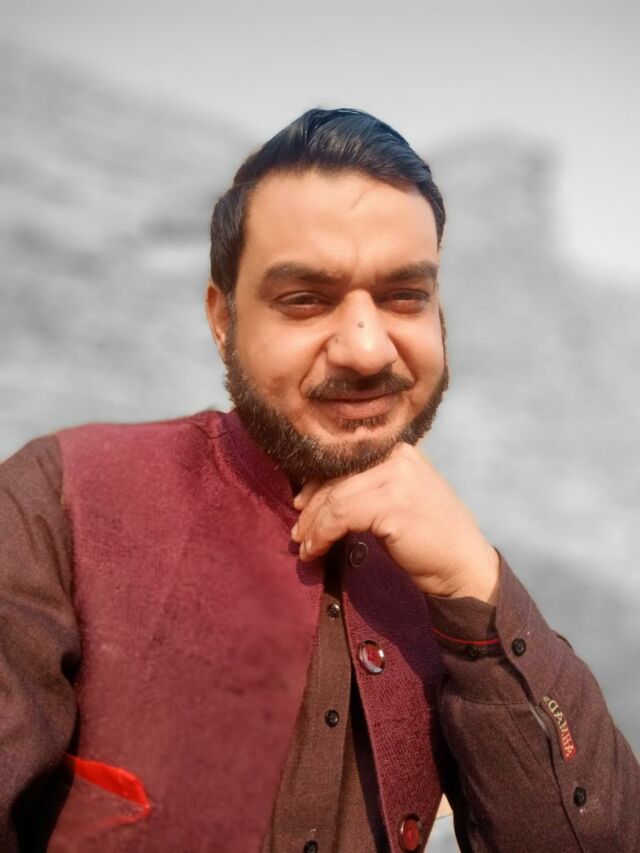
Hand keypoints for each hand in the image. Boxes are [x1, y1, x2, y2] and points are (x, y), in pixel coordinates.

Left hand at [291, 443, 499, 603]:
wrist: (463, 564)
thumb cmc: (427, 536)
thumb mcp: (398, 497)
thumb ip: (368, 486)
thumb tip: (318, 493)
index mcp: (399, 450)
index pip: (345, 460)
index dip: (317, 484)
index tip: (301, 506)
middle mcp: (398, 456)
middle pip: (336, 477)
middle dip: (311, 508)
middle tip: (298, 532)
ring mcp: (397, 477)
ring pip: (335, 498)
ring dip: (313, 526)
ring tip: (305, 547)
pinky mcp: (392, 503)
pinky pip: (340, 516)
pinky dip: (322, 535)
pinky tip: (316, 550)